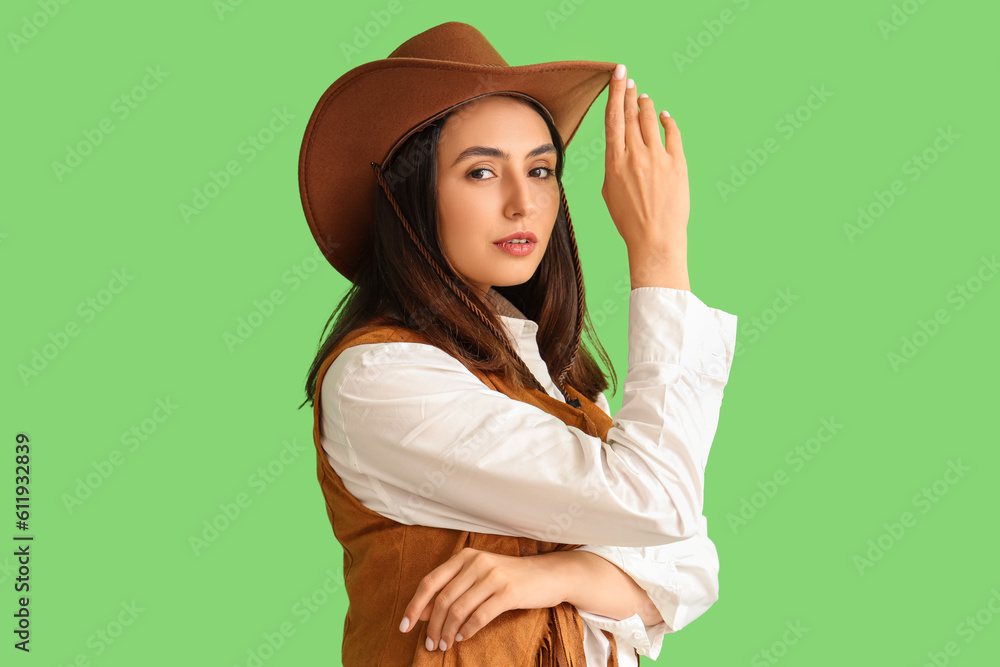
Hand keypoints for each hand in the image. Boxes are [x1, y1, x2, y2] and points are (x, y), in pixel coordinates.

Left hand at [399, 547, 567, 651]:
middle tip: (429, 644)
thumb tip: (424, 611)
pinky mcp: (509, 592)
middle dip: (432, 626)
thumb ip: (452, 588)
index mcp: (465, 557)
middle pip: (443, 599)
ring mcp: (493, 576)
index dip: (415, 605)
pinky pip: (480, 616)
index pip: (430, 581)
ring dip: (447, 632)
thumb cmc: (509, 577)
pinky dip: (467, 631)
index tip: (404, 626)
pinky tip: (463, 638)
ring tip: (443, 646)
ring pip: (459, 609)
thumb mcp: (478, 576)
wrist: (548, 574)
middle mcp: (477, 563)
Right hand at [602, 63, 688, 252]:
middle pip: (631, 114)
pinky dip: (668, 122)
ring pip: (651, 119)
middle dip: (628, 93)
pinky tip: (665, 116)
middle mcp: (635, 155)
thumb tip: (620, 147)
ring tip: (643, 96)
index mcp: (614, 162)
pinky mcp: (677, 164)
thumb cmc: (629, 220)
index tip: (617, 74)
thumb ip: (614, 164)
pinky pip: (673, 134)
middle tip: (628, 78)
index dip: (615, 93)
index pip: (613, 119)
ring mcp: (657, 158)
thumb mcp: (610, 191)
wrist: (655, 239)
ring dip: (646, 104)